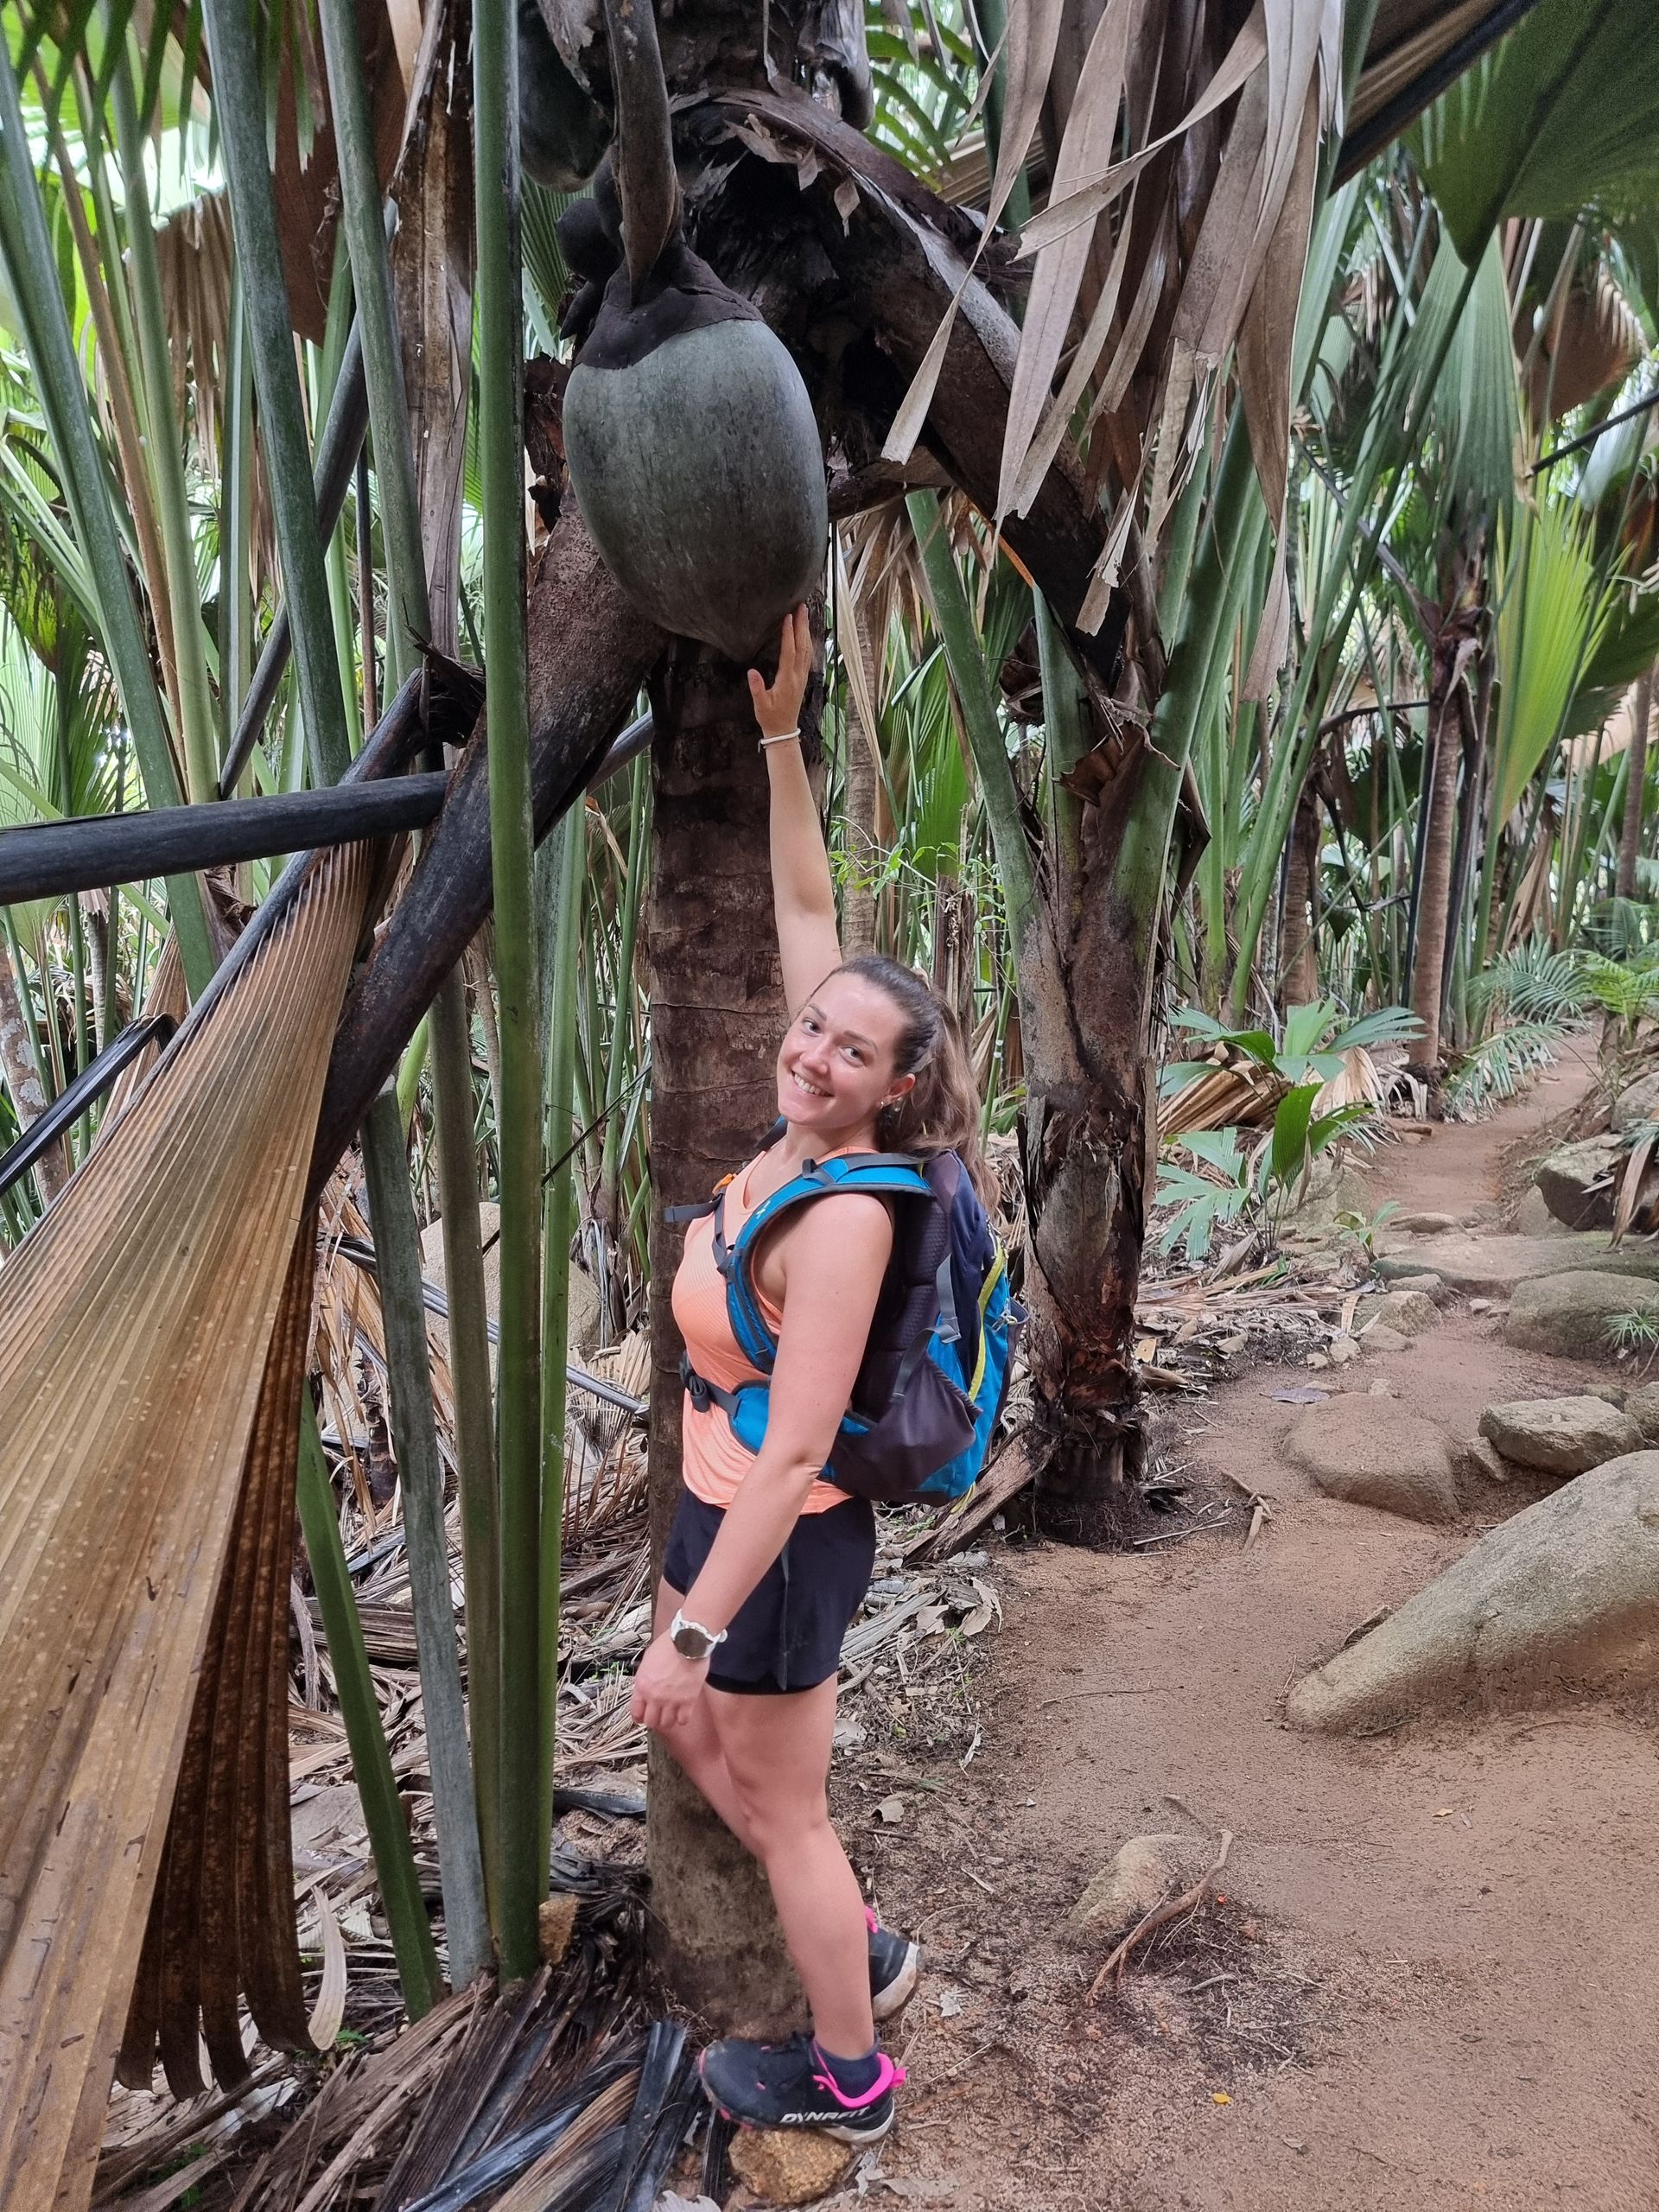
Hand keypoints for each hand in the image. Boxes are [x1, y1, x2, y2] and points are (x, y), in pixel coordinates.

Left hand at [630, 1629, 710, 1733]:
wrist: (688, 1640)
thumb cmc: (670, 1645)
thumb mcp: (648, 1660)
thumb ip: (645, 1678)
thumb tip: (646, 1686)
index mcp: (642, 1685)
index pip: (636, 1712)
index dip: (640, 1716)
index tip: (643, 1717)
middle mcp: (655, 1696)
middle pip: (651, 1722)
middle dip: (654, 1720)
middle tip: (659, 1716)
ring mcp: (671, 1700)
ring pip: (666, 1724)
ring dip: (669, 1720)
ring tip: (671, 1714)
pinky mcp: (688, 1700)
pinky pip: (683, 1720)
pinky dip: (682, 1718)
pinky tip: (683, 1712)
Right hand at [748, 606, 811, 739]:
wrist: (783, 731)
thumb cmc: (770, 718)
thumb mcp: (760, 705)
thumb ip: (757, 689)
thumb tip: (751, 672)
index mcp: (787, 680)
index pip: (789, 652)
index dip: (788, 634)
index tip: (788, 617)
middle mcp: (797, 676)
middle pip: (802, 646)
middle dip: (802, 626)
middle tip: (802, 607)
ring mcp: (802, 677)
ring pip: (807, 649)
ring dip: (806, 631)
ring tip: (805, 614)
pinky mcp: (802, 679)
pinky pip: (807, 656)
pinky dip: (807, 642)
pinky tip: (806, 634)